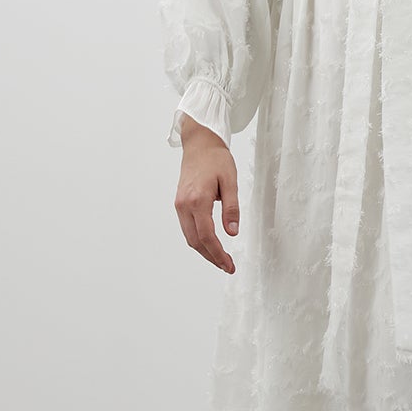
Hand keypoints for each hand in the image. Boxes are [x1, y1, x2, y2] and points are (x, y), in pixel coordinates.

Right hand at [174, 119, 238, 274]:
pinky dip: (198, 240)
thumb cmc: (216, 159)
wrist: (199, 143)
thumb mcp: (230, 182)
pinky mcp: (179, 203)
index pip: (207, 236)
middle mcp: (184, 205)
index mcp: (197, 200)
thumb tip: (232, 232)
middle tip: (228, 266)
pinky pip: (187, 228)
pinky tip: (210, 244)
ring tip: (221, 259)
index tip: (229, 265)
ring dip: (204, 251)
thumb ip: (231, 208)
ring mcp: (179, 205)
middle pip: (195, 241)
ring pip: (189, 237)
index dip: (218, 254)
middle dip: (211, 257)